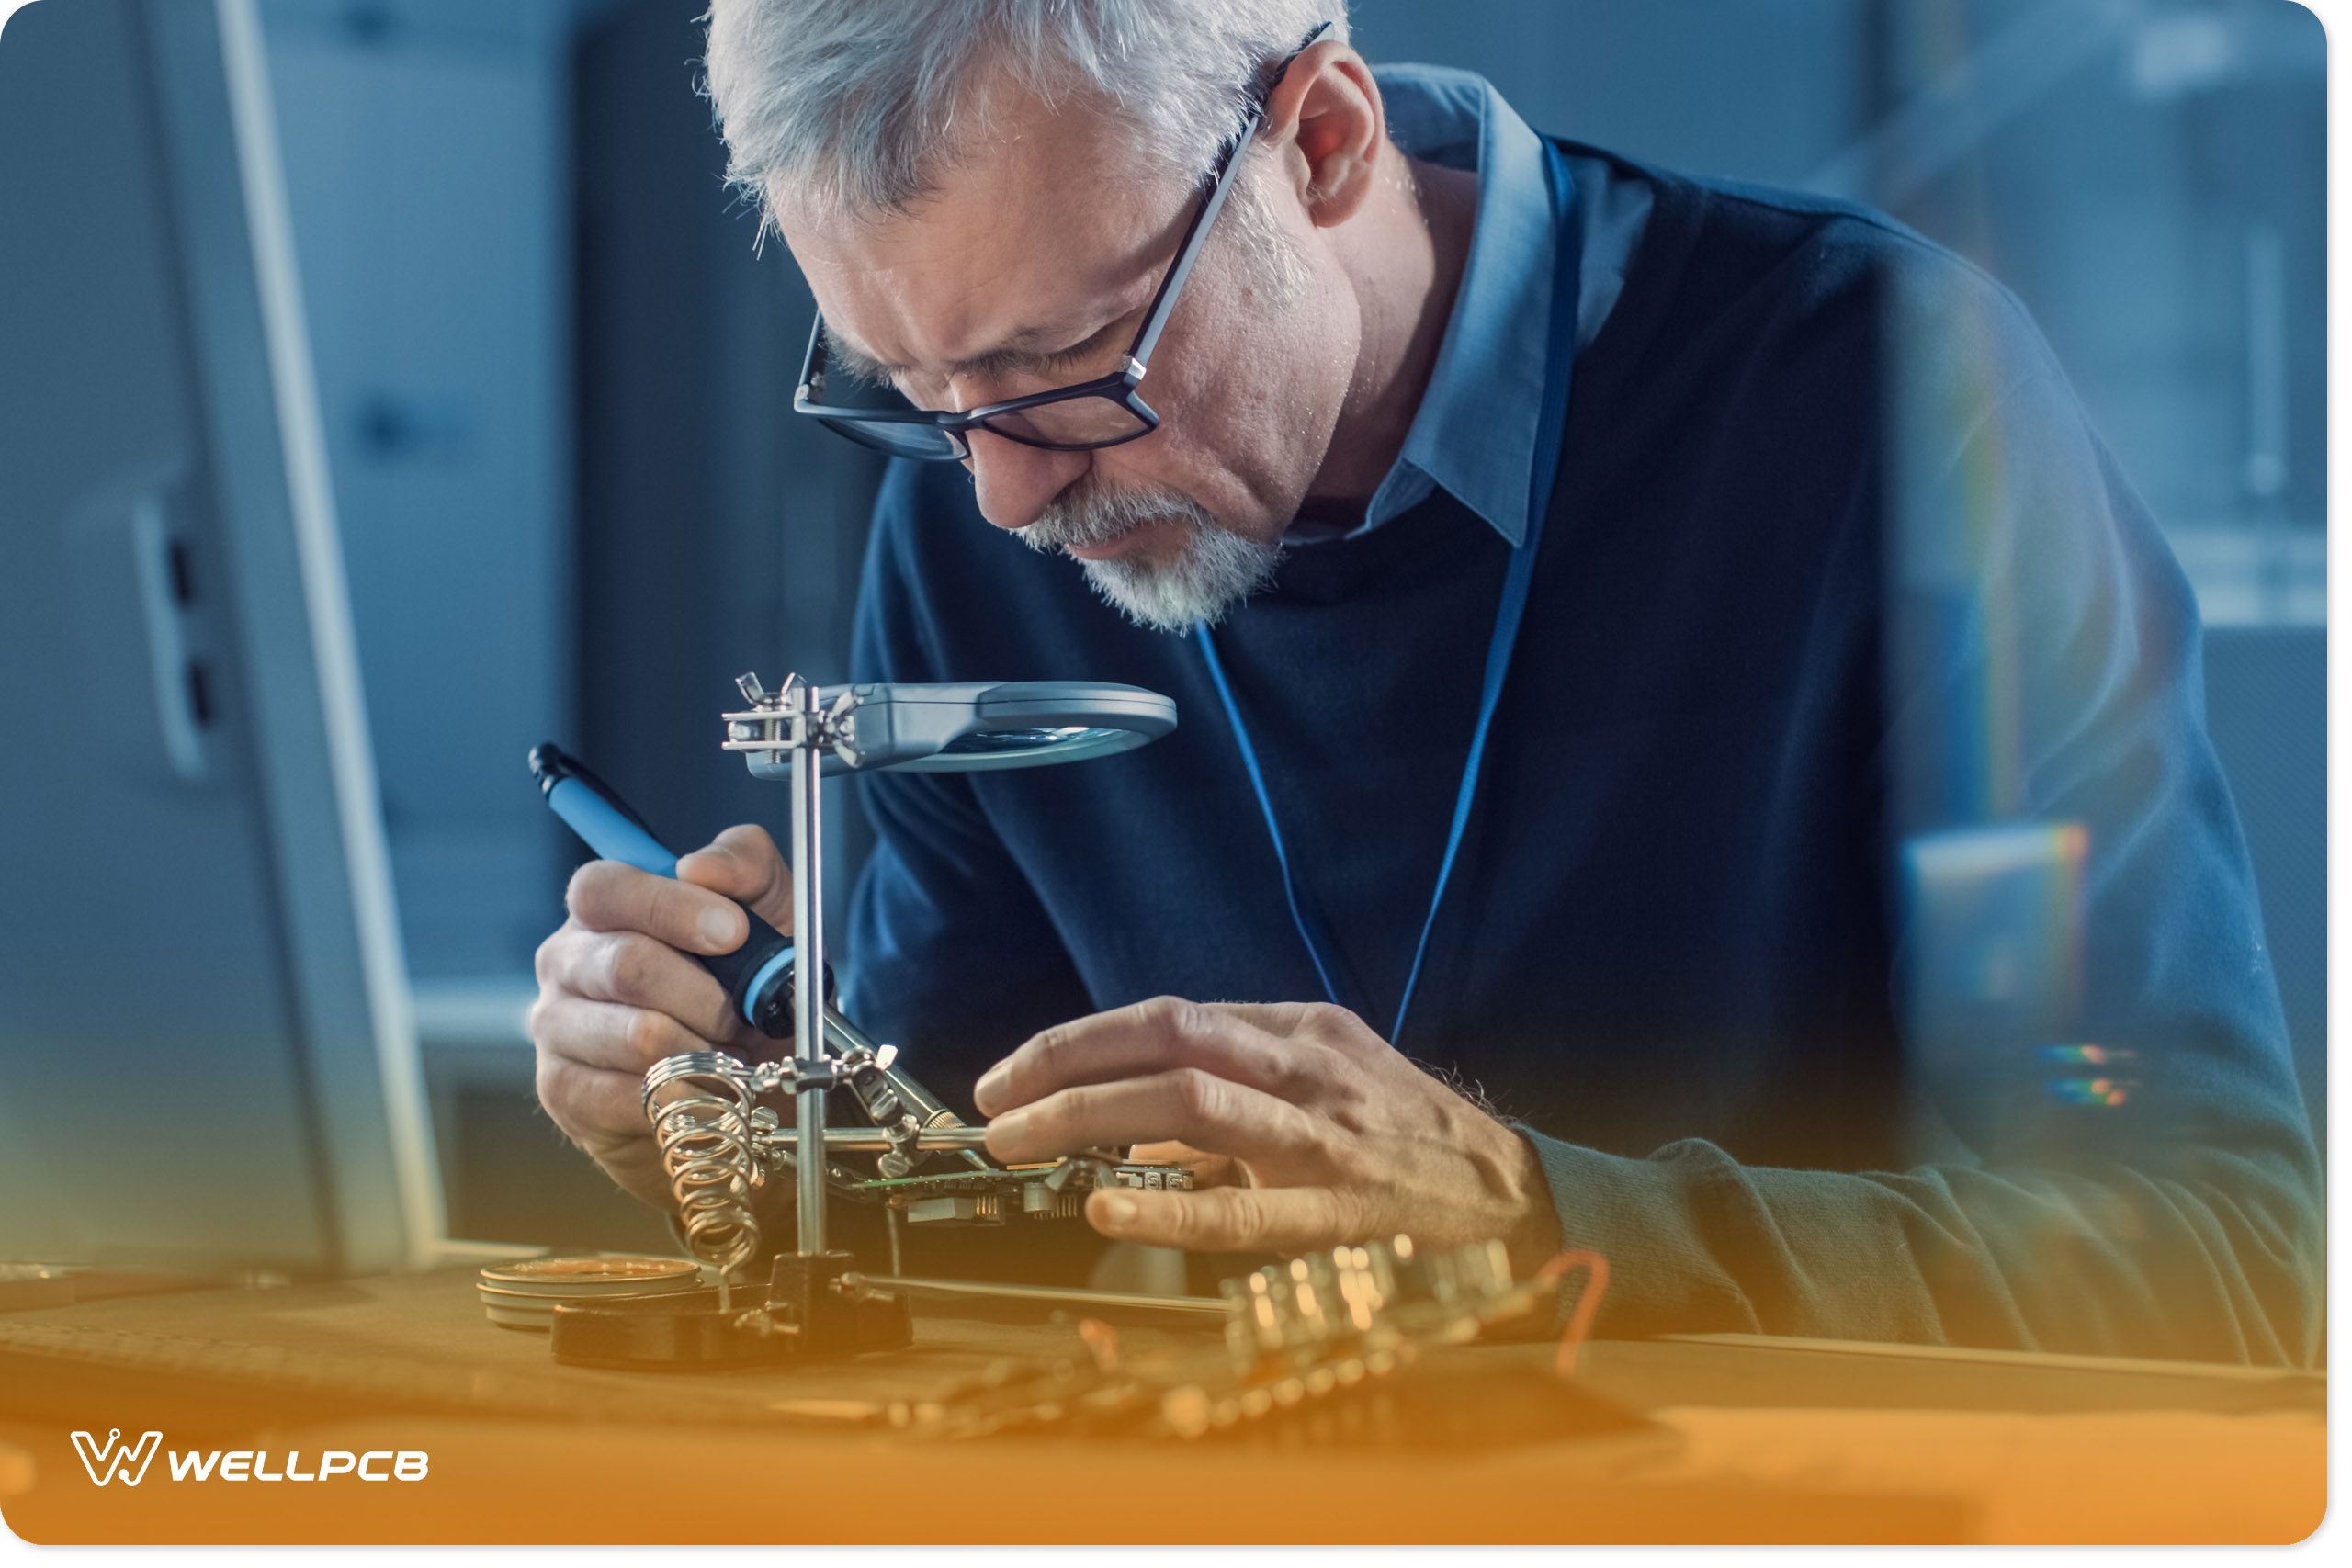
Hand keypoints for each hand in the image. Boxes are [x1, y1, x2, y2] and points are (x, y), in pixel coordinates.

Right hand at [528, 825, 790, 1211]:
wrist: (747, 1072)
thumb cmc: (745, 982)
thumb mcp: (767, 911)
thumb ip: (745, 864)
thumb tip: (700, 867)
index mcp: (602, 905)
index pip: (605, 890)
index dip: (670, 909)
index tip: (734, 932)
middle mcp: (565, 960)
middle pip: (624, 965)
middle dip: (706, 995)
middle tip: (739, 1015)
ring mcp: (555, 1026)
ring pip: (636, 1035)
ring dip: (704, 1049)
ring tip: (726, 1052)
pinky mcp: (563, 1090)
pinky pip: (630, 1093)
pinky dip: (686, 1093)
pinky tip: (702, 1085)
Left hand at [972, 998, 1562, 1275]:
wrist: (1514, 1196)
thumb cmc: (1407, 1140)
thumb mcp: (1322, 1090)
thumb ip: (1230, 1106)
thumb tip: (1132, 1135)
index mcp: (1298, 1033)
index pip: (1167, 1017)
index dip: (1080, 1039)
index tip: (1013, 1072)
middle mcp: (1306, 1070)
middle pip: (1167, 1042)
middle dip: (1065, 1065)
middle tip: (994, 1106)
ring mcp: (1323, 1135)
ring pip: (1191, 1102)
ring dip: (1088, 1117)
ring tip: (1021, 1144)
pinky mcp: (1340, 1208)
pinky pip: (1241, 1209)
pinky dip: (1168, 1207)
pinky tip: (1110, 1207)